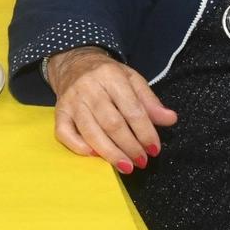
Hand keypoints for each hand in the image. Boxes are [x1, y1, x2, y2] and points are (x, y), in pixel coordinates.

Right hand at [47, 47, 177, 170]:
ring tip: (126, 166)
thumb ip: (150, 101)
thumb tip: (170, 119)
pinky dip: (78, 147)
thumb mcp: (132, 80)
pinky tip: (94, 156)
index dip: (145, 132)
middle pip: (111, 123)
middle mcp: (89, 88)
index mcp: (110, 76)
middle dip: (129, 146)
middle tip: (142, 162)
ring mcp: (71, 101)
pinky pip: (64, 133)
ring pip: (90, 132)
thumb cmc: (108, 75)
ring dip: (110, 153)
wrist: (74, 63)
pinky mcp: (59, 112)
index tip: (154, 149)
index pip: (132, 109)